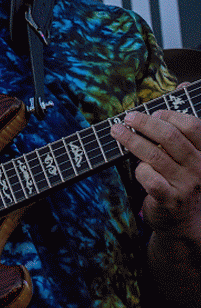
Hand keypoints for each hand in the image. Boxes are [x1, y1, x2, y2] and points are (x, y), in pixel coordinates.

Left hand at [110, 104, 200, 236]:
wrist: (185, 222)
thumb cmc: (182, 178)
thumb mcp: (189, 150)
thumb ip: (185, 122)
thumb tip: (182, 84)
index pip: (192, 125)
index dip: (170, 114)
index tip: (153, 112)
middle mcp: (199, 167)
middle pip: (170, 137)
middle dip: (144, 123)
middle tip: (127, 118)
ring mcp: (186, 184)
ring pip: (154, 155)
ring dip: (131, 140)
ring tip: (116, 131)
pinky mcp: (170, 200)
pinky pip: (149, 178)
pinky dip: (139, 170)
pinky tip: (136, 167)